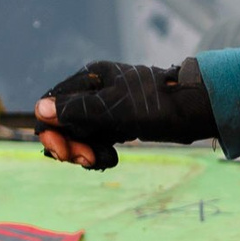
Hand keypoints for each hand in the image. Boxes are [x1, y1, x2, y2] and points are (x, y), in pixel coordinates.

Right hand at [36, 59, 214, 170]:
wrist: (199, 111)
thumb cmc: (160, 106)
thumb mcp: (115, 109)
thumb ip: (77, 110)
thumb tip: (40, 109)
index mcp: (91, 79)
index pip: (53, 104)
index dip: (51, 131)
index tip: (62, 153)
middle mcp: (96, 90)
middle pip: (64, 122)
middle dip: (70, 144)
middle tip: (85, 161)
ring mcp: (108, 108)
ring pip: (81, 134)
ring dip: (85, 151)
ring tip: (102, 161)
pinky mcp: (121, 123)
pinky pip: (98, 140)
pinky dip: (100, 152)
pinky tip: (111, 160)